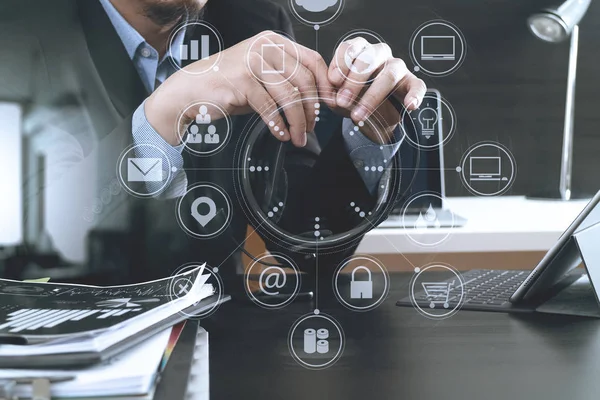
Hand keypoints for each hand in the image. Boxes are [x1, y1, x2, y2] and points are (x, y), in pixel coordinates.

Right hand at [145, 31, 334, 146]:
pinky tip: (280, 134)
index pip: (313, 60)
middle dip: (312, 110)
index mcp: (274, 42)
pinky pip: (269, 108)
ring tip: (298, 137)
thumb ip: (288, 81)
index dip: (325, 85)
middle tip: (312, 128)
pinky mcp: (241, 82)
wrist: (192, 90)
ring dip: (297, 122)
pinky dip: (278, 125)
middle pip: (304, 80)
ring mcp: (252, 62)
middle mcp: (264, 47)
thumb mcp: (263, 76)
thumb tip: (318, 102)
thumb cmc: (230, 85)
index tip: (329, 106)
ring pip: (289, 96)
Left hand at [328, 37, 426, 143]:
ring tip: (358, 115)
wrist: (371, 116)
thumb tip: (331, 94)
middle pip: (370, 58)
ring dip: (372, 96)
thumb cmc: (352, 98)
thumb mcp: (336, 95)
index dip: (341, 62)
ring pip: (390, 73)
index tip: (333, 81)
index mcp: (359, 51)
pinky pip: (418, 86)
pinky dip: (415, 95)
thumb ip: (331, 91)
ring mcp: (397, 68)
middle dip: (354, 81)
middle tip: (342, 101)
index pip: (350, 47)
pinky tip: (409, 106)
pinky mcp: (411, 84)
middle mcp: (379, 55)